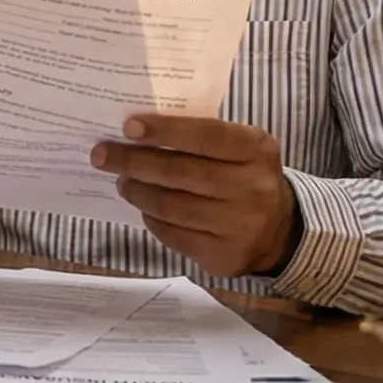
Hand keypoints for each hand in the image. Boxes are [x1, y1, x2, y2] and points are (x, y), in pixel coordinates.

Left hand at [91, 115, 297, 277]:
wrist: (280, 230)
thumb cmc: (244, 176)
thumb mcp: (239, 148)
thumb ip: (200, 137)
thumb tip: (136, 132)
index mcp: (257, 150)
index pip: (206, 136)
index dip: (165, 131)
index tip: (128, 127)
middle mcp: (253, 188)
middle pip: (181, 172)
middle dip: (134, 162)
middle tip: (102, 155)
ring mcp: (240, 226)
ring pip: (172, 207)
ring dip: (138, 192)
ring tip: (122, 182)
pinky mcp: (224, 256)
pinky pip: (174, 235)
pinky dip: (153, 219)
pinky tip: (144, 208)